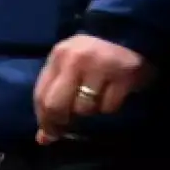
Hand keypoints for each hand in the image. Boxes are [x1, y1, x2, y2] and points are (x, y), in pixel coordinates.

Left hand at [33, 34, 151, 144]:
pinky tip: (114, 94)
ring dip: (90, 111)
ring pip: (85, 108)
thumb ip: (53, 96)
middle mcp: (75, 60)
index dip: (44, 120)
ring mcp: (100, 66)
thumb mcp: (68, 67)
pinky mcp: (124, 74)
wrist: (129, 31)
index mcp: (58, 57)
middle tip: (71, 124)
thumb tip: (43, 138)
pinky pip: (109, 106)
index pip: (40, 96)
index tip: (49, 134)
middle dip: (61, 121)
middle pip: (56, 105)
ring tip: (97, 99)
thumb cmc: (93, 55)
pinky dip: (109, 107)